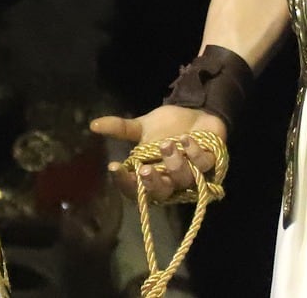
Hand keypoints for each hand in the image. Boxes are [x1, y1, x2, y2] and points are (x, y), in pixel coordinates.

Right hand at [88, 105, 225, 202]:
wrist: (196, 113)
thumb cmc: (168, 126)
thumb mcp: (143, 126)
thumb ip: (121, 129)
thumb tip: (94, 124)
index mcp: (154, 176)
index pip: (137, 190)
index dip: (125, 183)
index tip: (114, 167)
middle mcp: (173, 181)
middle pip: (162, 192)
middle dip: (153, 183)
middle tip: (145, 169)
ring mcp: (194, 175)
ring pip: (184, 178)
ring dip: (175, 163)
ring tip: (167, 144)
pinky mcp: (213, 163)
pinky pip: (203, 164)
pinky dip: (194, 153)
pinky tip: (186, 139)